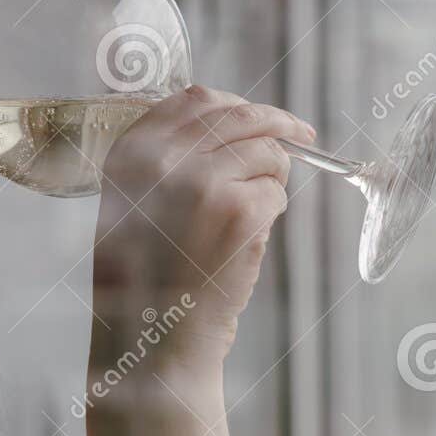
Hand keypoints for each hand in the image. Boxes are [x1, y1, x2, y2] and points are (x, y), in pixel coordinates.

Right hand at [89, 85, 315, 372]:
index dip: (235, 104)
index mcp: (133, 151)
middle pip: (240, 116)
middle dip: (278, 124)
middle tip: (303, 136)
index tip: (259, 116)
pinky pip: (276, 191)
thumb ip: (167, 159)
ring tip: (249, 216)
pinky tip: (246, 239)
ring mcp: (203, 180)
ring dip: (272, 179)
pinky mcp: (240, 210)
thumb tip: (229, 122)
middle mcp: (164, 157)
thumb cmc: (147, 277)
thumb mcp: (133, 202)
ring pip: (267, 152)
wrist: (155, 336)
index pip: (196, 98)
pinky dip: (272, 212)